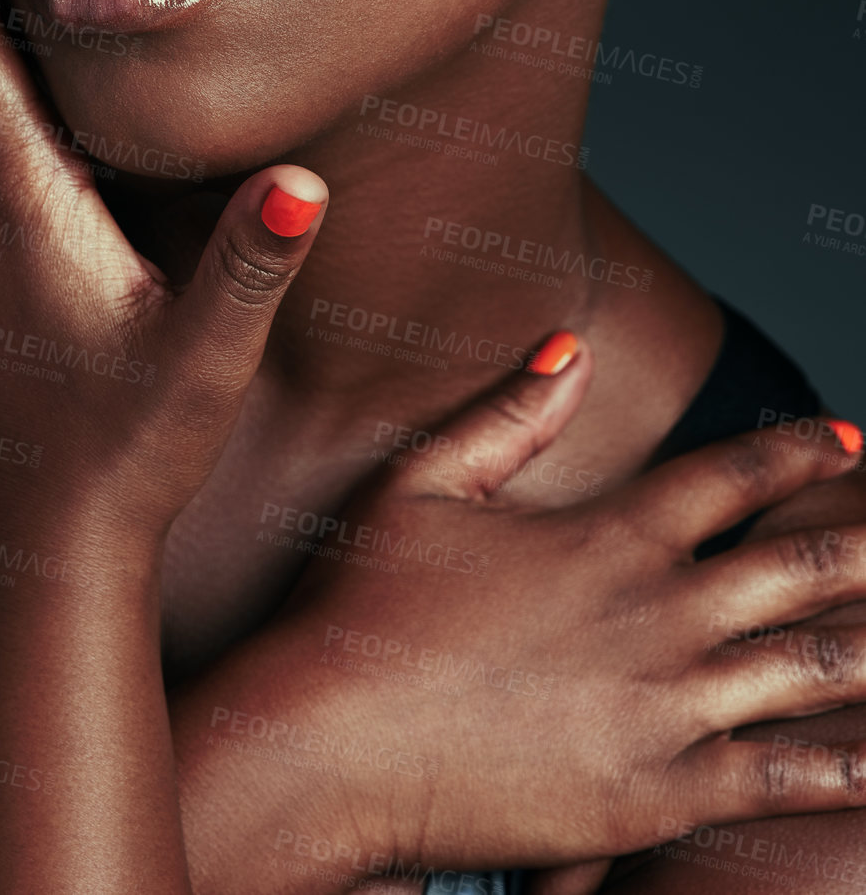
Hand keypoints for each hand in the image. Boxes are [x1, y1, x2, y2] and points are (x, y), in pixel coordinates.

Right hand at [175, 341, 865, 891]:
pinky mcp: (658, 796)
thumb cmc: (360, 609)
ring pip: (812, 668)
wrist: (329, 744)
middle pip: (801, 567)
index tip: (849, 441)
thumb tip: (569, 347)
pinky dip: (845, 763)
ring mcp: (666, 708)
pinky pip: (782, 775)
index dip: (800, 452)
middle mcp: (656, 613)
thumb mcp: (418, 483)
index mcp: (606, 534)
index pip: (733, 476)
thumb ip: (504, 413)